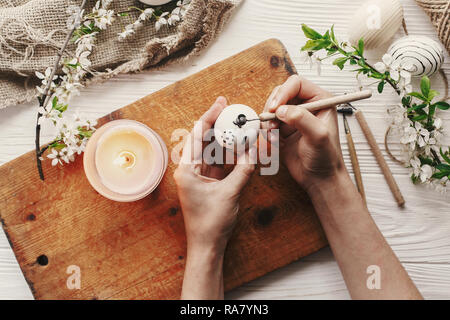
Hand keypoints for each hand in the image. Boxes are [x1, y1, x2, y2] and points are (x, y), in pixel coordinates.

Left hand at [174, 96, 255, 251]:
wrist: (207, 245)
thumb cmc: (210, 223)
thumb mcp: (230, 193)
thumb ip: (243, 170)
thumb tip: (254, 151)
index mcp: (187, 170)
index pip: (198, 135)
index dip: (210, 117)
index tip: (221, 103)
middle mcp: (189, 170)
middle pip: (203, 139)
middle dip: (217, 123)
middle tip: (229, 108)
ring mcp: (198, 176)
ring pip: (211, 149)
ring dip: (224, 138)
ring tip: (236, 124)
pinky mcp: (207, 182)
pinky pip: (217, 162)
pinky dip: (228, 153)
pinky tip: (238, 144)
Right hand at [262, 75, 344, 192]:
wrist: (319, 179)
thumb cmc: (326, 158)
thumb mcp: (318, 136)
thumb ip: (302, 119)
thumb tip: (282, 109)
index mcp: (321, 100)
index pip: (297, 84)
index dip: (283, 92)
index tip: (275, 108)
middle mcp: (306, 106)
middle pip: (281, 93)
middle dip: (272, 106)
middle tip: (270, 121)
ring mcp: (294, 117)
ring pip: (272, 108)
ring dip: (268, 119)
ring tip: (272, 134)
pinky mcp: (284, 129)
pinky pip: (268, 122)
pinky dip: (266, 130)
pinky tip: (273, 141)